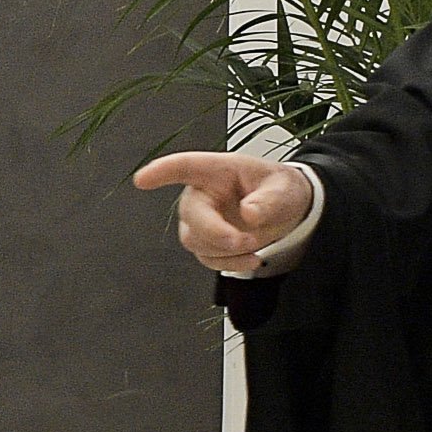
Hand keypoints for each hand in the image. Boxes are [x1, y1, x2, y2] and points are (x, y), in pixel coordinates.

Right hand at [134, 151, 317, 272]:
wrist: (288, 211)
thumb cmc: (281, 189)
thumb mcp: (286, 188)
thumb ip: (270, 200)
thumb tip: (249, 213)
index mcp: (218, 171)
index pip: (185, 167)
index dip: (162, 172)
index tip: (142, 180)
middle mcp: (202, 194)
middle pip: (191, 215)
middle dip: (216, 233)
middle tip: (246, 240)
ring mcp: (201, 220)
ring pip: (195, 241)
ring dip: (226, 250)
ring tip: (255, 245)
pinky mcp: (207, 242)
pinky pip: (207, 259)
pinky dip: (229, 264)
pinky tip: (252, 259)